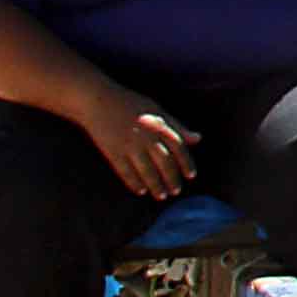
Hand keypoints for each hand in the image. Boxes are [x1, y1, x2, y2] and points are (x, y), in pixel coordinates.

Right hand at [85, 99, 199, 201]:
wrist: (98, 101)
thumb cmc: (131, 104)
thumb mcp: (157, 110)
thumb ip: (177, 127)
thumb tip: (198, 139)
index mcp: (159, 124)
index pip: (178, 147)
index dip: (186, 162)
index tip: (191, 175)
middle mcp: (146, 136)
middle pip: (164, 162)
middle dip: (172, 178)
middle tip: (176, 191)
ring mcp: (128, 145)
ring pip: (146, 170)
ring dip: (155, 185)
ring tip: (161, 196)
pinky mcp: (112, 151)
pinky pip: (125, 171)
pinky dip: (133, 182)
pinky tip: (140, 191)